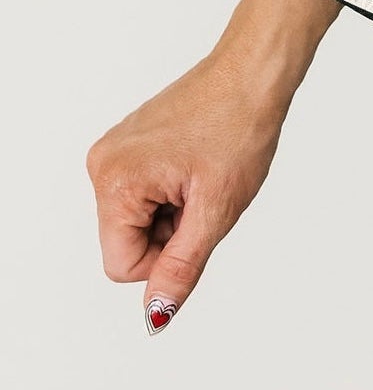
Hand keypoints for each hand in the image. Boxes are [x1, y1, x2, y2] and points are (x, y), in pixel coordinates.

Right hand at [86, 0, 339, 332]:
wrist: (252, 74)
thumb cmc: (239, 128)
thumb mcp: (216, 211)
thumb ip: (180, 268)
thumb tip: (156, 314)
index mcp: (115, 182)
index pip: (123, 266)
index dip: (166, 259)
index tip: (197, 223)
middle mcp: (102, 166)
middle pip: (127, 244)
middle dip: (170, 233)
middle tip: (205, 195)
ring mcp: (113, 153)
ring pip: (138, 221)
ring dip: (173, 214)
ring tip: (202, 178)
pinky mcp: (128, 147)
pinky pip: (143, 196)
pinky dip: (172, 193)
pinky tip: (195, 167)